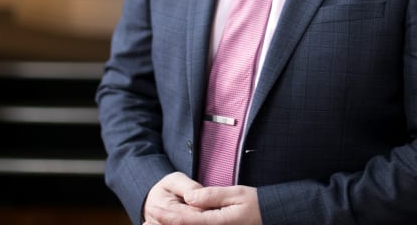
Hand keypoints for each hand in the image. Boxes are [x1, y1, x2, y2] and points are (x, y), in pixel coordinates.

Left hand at [143, 172, 260, 224]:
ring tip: (152, 223)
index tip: (153, 209)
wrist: (271, 217)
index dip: (166, 215)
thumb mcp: (236, 193)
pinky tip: (173, 223)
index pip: (185, 220)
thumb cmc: (255, 204)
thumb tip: (190, 197)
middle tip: (145, 221)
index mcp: (216, 222)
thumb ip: (212, 196)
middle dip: (165, 224)